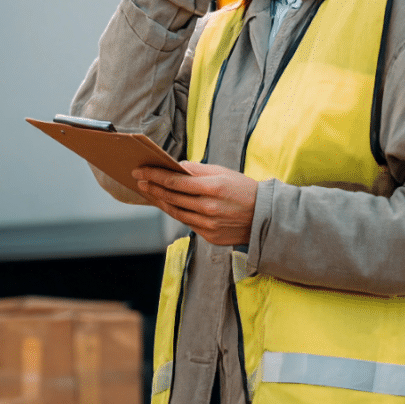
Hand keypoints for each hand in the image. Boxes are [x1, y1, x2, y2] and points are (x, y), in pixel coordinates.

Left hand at [132, 161, 257, 245]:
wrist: (265, 217)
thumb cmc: (242, 189)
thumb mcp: (222, 172)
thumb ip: (197, 170)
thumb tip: (175, 166)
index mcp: (213, 188)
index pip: (175, 181)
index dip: (154, 175)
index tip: (140, 170)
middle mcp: (209, 208)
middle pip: (172, 197)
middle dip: (152, 188)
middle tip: (139, 180)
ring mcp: (209, 225)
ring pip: (176, 212)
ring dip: (160, 201)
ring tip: (149, 192)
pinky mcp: (210, 237)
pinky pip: (187, 223)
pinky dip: (175, 213)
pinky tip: (167, 205)